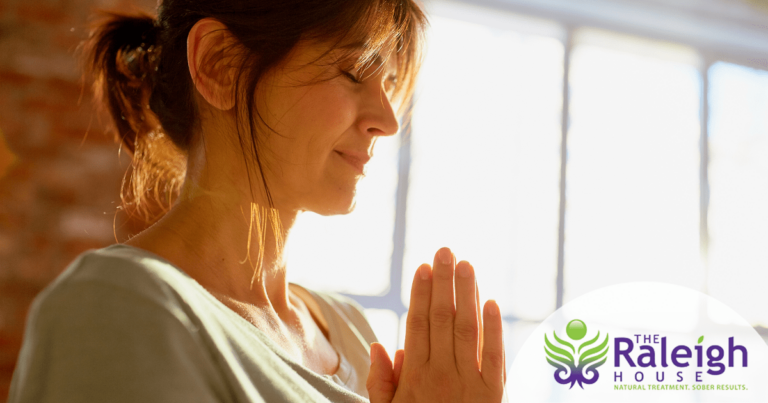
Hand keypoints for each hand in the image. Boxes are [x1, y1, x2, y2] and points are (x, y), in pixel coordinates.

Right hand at [367, 247, 505, 402]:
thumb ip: (381, 383)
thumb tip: (382, 344)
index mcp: (415, 378)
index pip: (418, 325)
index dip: (421, 294)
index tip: (423, 267)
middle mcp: (443, 375)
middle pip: (443, 320)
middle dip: (444, 283)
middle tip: (445, 251)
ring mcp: (471, 384)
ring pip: (469, 330)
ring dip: (468, 295)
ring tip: (466, 265)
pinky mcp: (495, 395)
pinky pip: (496, 357)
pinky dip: (495, 329)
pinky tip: (492, 303)